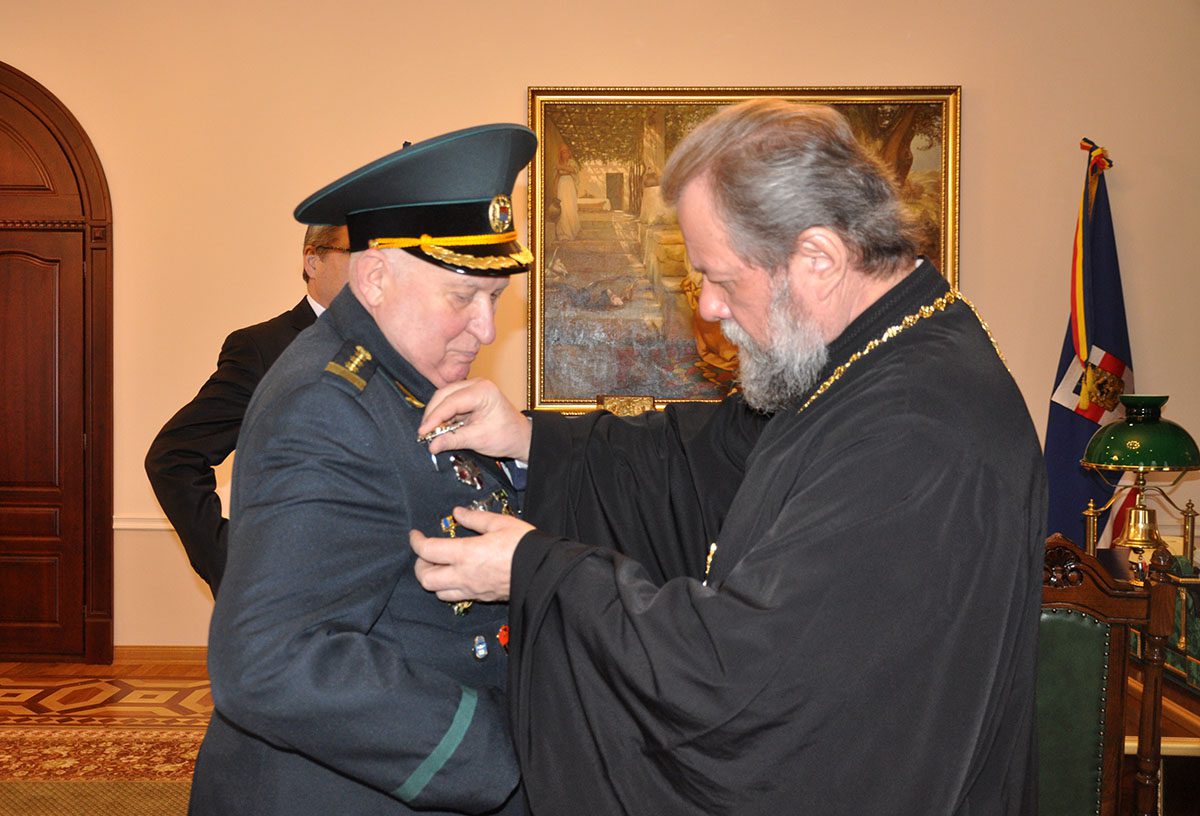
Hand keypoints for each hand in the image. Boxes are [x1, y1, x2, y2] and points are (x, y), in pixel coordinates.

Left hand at [411, 507, 533, 602]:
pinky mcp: (482, 597)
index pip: (427, 551)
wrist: (544, 571)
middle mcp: (464, 575)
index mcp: (466, 553)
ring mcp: (472, 589)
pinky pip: (457, 597)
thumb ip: (474, 518)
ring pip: (438, 592)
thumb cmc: (524, 544)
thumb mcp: (499, 523)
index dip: (416, 541)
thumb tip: (457, 513)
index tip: (415, 535)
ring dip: (433, 579)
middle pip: (425, 579)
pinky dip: (449, 587)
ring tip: (440, 565)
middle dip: (420, 565)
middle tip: (426, 553)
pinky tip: (458, 575)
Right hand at [417, 379, 531, 458]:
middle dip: (432, 414)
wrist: (520, 437)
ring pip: (444, 398)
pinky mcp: (468, 397)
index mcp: (483, 391)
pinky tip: (439, 428)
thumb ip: (453, 440)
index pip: (451, 401)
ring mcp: (472, 389)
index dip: (434, 417)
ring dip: (436, 415)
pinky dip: (443, 416)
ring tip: (430, 432)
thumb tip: (431, 444)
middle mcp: (476, 385)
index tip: (423, 431)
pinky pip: (449, 403)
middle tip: (423, 433)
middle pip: (444, 395)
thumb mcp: (479, 440)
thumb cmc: (506, 435)